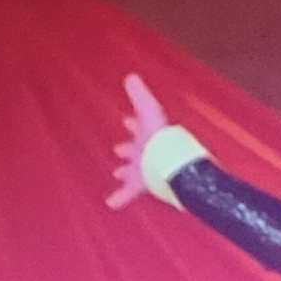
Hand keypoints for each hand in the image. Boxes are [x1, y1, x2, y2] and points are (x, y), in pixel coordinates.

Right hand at [107, 72, 169, 211]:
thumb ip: (139, 94)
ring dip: (125, 171)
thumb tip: (131, 76)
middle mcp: (147, 152)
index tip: (126, 120)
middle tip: (118, 149)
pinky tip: (110, 204)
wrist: (170, 162)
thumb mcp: (148, 110)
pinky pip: (128, 193)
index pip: (139, 126)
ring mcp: (144, 169)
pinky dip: (120, 197)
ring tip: (117, 173)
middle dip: (128, 149)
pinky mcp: (142, 184)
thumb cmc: (160, 136)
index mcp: (148, 135)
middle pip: (137, 151)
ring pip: (132, 171)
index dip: (133, 123)